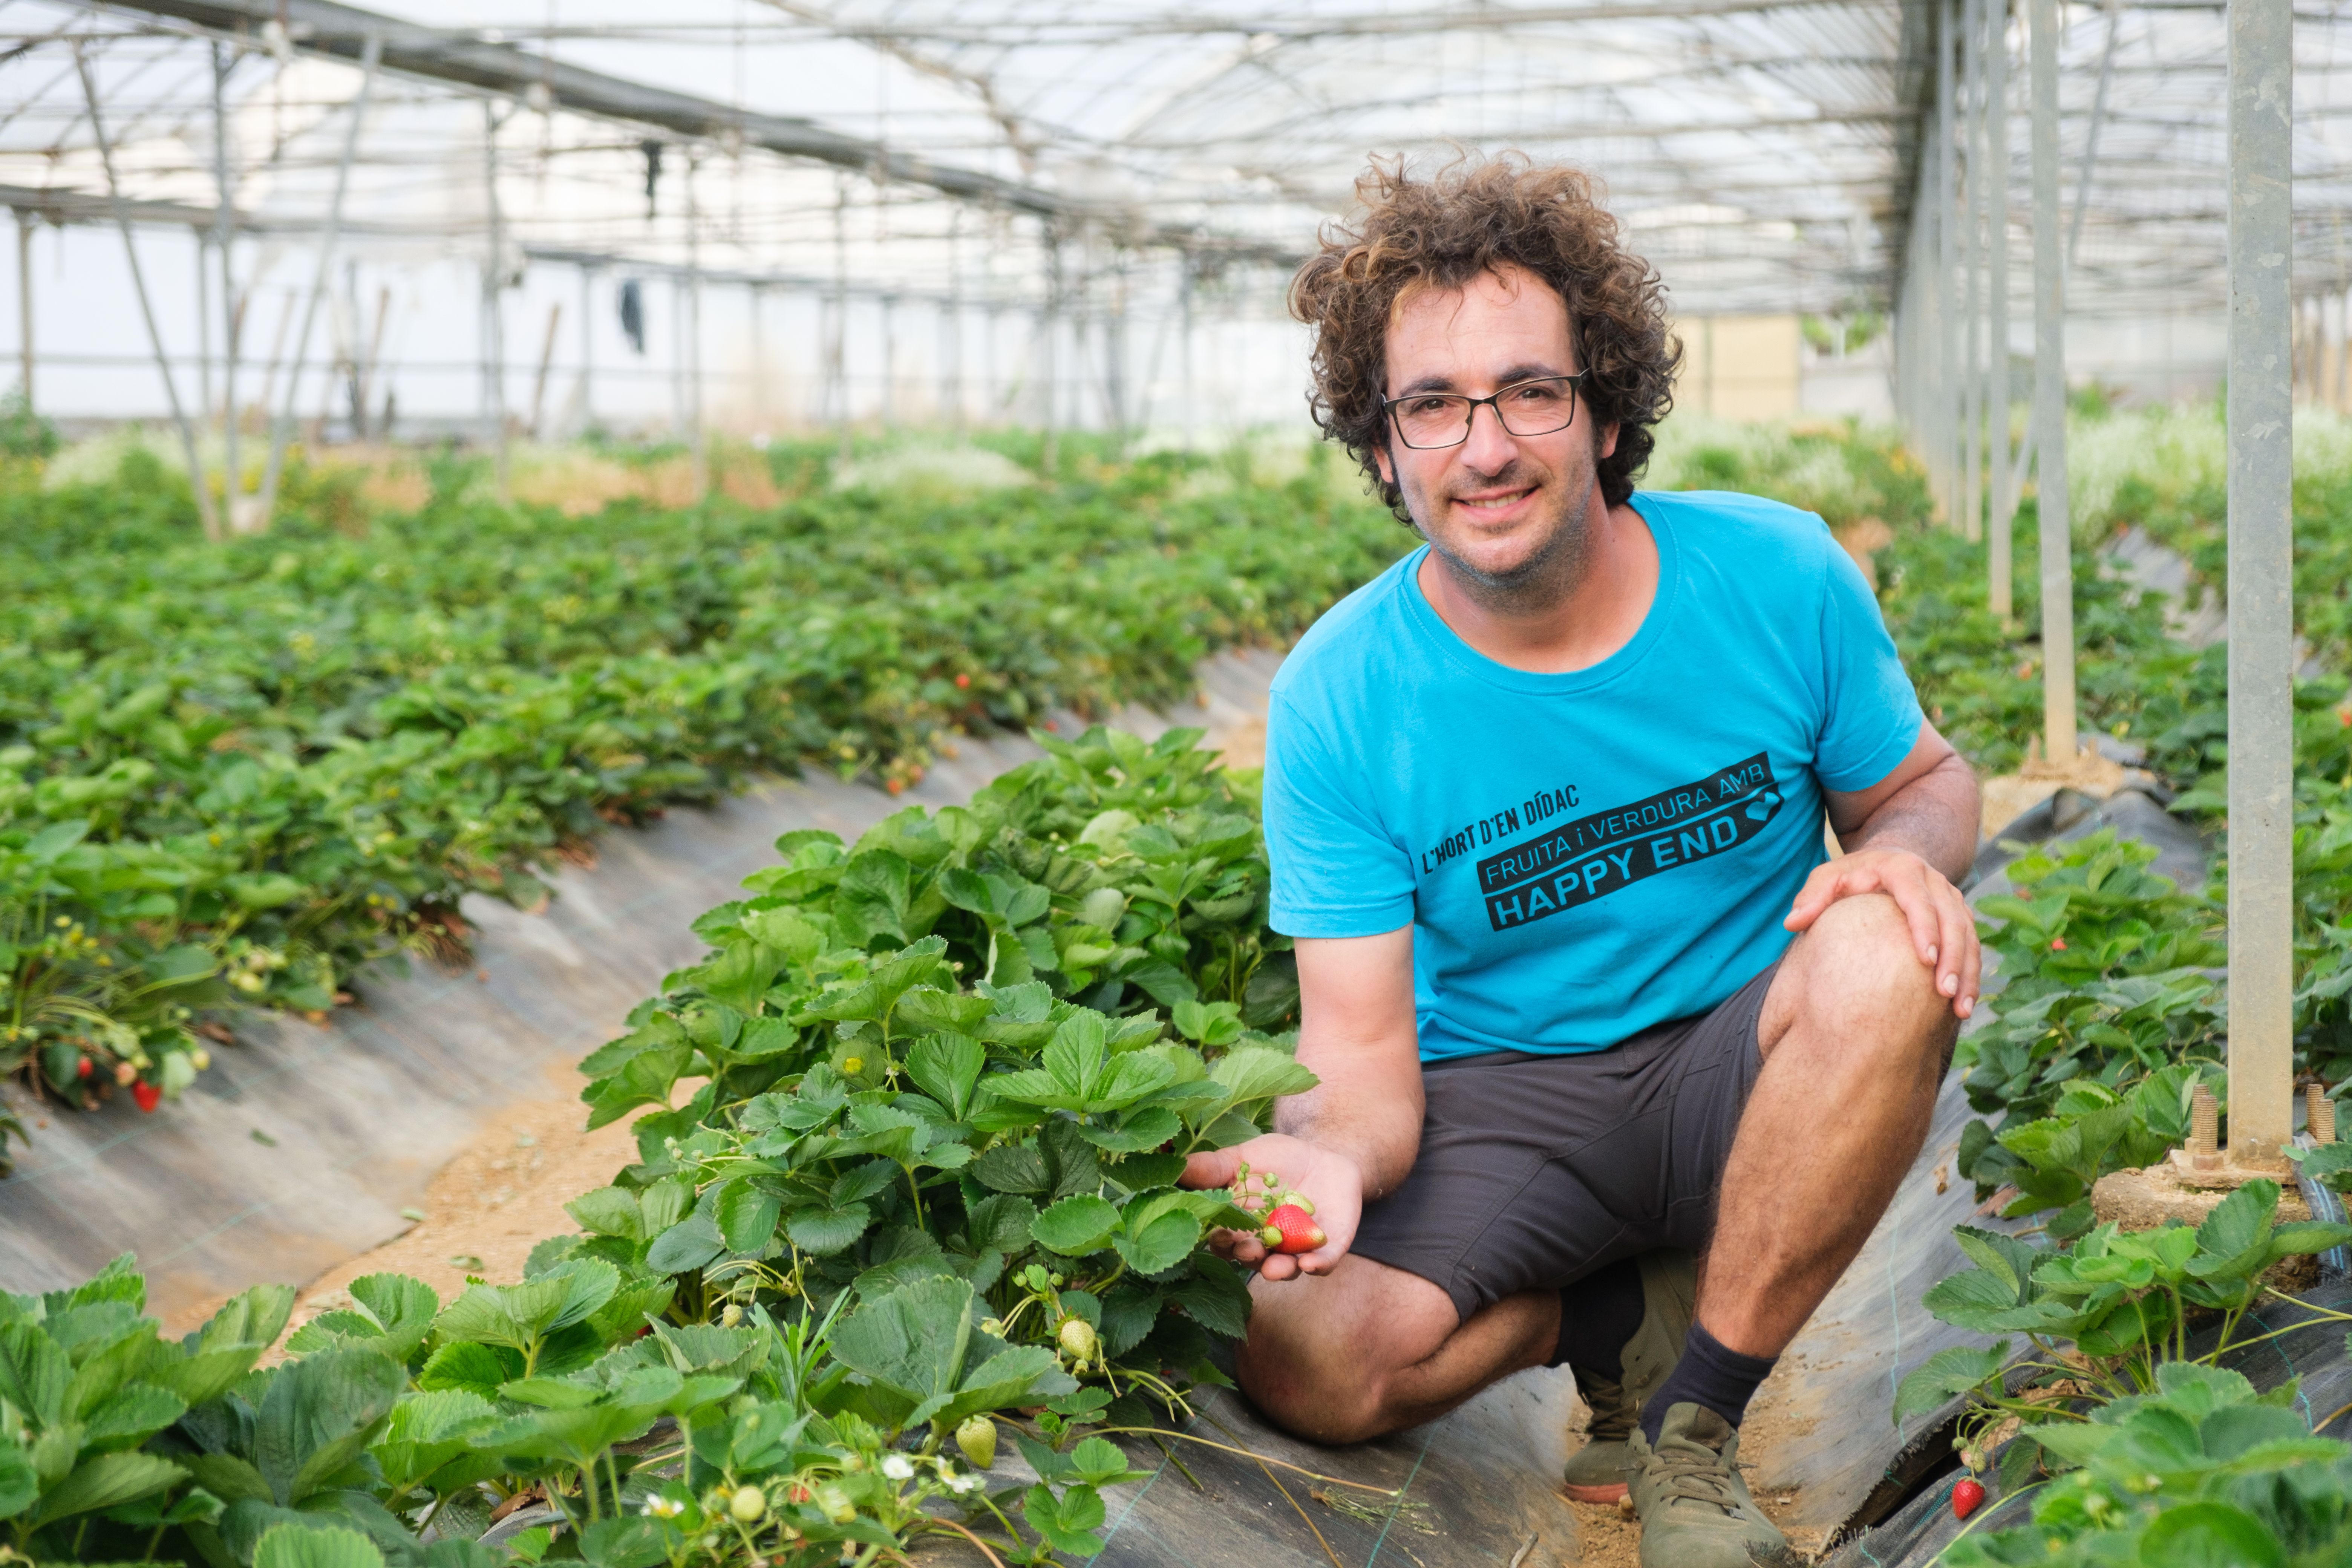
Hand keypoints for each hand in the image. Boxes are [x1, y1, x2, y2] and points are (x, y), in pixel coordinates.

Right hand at [1180, 1132, 1363, 1281]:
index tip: (1216, 1235)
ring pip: (1284, 1267)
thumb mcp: (1245, 1156)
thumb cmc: (1279, 1159)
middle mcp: (1266, 1244)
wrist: (1327, 1155)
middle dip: (1248, 1256)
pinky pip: (1322, 1263)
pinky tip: (1310, 1263)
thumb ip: (1213, 1167)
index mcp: (1240, 1226)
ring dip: (1278, 1270)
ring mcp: (1296, 1249)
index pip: (1224, 1240)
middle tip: (1246, 1249)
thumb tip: (1176, 1167)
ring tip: (1275, 1267)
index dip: (1220, 1240)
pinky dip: (1317, 1265)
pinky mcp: (1327, 1249)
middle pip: (1252, 1258)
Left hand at [1784, 846, 1980, 1018]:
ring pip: (1968, 935)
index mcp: (1902, 869)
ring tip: (1960, 1008)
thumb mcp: (1827, 878)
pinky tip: (1964, 1005)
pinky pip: (1972, 945)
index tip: (1925, 959)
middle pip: (1952, 920)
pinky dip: (1972, 974)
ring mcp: (1951, 899)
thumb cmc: (1849, 876)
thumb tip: (1792, 923)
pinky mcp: (1959, 916)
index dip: (1925, 928)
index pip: (1918, 898)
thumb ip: (1811, 897)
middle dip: (1952, 957)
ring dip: (1968, 971)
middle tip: (1945, 992)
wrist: (1884, 861)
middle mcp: (1934, 881)